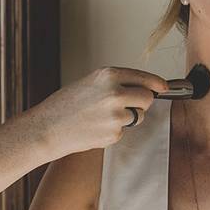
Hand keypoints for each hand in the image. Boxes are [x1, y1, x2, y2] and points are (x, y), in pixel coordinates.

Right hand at [29, 67, 167, 156]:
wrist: (46, 128)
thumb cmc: (64, 105)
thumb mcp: (90, 83)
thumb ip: (115, 83)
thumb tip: (142, 89)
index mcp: (108, 75)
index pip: (144, 78)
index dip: (156, 84)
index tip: (163, 88)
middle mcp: (115, 93)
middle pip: (147, 98)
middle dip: (142, 102)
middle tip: (128, 105)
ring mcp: (116, 115)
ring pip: (137, 116)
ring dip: (127, 118)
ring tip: (101, 117)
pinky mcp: (114, 134)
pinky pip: (123, 131)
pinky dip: (113, 131)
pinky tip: (94, 128)